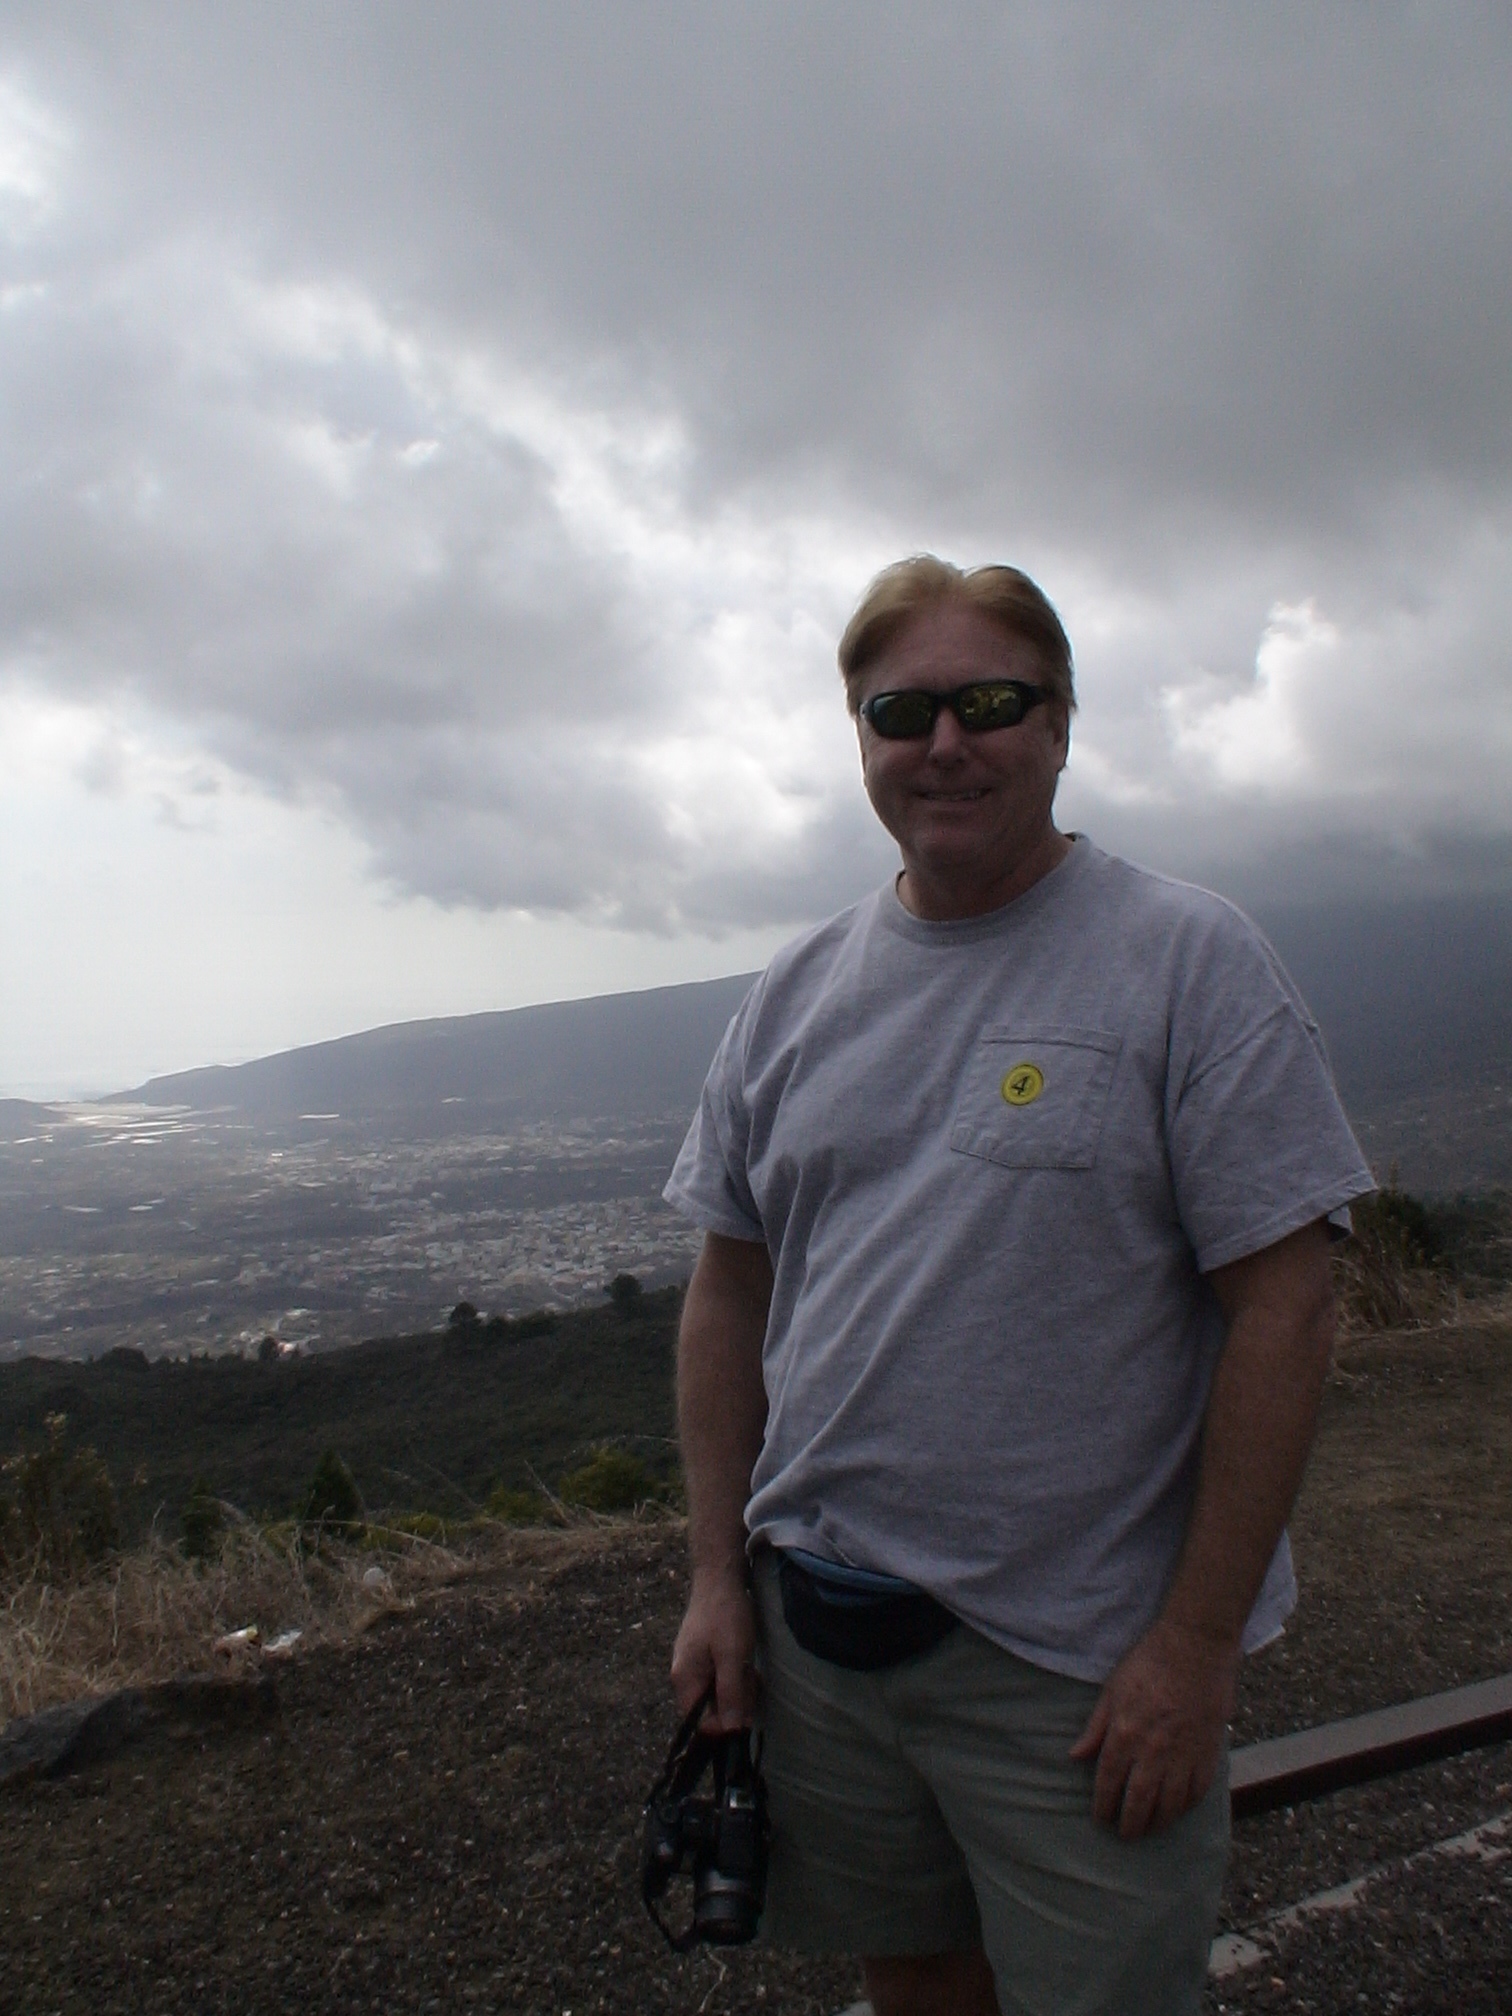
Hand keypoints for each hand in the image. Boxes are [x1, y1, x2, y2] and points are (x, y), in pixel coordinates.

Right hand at [670, 1569, 757, 1730]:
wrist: (720, 1577)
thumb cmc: (726, 1615)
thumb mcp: (733, 1656)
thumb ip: (731, 1693)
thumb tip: (732, 1731)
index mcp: (684, 1679)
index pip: (699, 1723)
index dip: (724, 1724)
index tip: (747, 1712)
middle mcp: (684, 1676)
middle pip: (711, 1708)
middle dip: (735, 1700)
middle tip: (749, 1676)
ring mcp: (693, 1664)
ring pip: (719, 1692)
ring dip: (739, 1685)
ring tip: (748, 1663)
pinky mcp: (703, 1655)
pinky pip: (721, 1677)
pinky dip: (736, 1673)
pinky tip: (746, 1659)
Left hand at [1069, 1617, 1237, 1838]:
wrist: (1195, 1646)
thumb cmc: (1149, 1662)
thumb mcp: (1112, 1689)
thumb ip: (1095, 1728)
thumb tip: (1075, 1756)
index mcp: (1125, 1734)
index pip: (1109, 1782)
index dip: (1104, 1805)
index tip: (1101, 1818)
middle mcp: (1153, 1751)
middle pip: (1139, 1801)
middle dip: (1130, 1823)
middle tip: (1125, 1835)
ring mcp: (1183, 1754)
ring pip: (1170, 1804)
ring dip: (1158, 1822)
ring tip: (1150, 1830)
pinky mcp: (1208, 1752)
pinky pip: (1197, 1791)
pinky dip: (1186, 1807)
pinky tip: (1178, 1811)